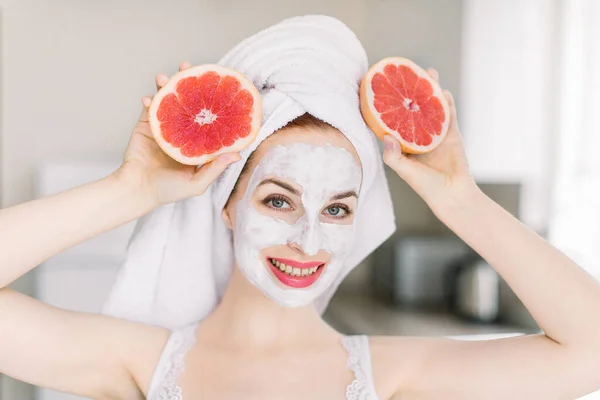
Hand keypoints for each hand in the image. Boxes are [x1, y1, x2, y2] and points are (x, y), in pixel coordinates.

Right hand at [113, 61, 240, 206]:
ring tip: (165, 76)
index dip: (213, 101)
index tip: (219, 84)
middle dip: (188, 83)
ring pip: (167, 100)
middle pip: (188, 102)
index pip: (208, 118)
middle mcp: (183, 130)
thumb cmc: (169, 190)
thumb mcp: (197, 183)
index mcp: (197, 142)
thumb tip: (237, 154)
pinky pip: (148, 109)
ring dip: (166, 85)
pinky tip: (149, 96)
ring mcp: (164, 127)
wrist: (137, 191)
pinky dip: (148, 100)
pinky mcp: (145, 126)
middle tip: (189, 67)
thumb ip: (215, 168)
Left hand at [382, 69, 478, 211]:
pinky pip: (449, 116)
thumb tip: (385, 135)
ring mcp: (435, 135)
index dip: (387, 108)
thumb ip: (392, 156)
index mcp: (404, 145)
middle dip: (411, 92)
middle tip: (408, 73)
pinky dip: (447, 103)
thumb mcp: (404, 171)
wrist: (452, 193)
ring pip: (432, 108)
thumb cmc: (425, 186)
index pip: (393, 122)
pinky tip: (444, 91)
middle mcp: (418, 137)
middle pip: (413, 109)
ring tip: (429, 74)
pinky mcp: (451, 135)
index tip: (382, 90)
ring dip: (431, 91)